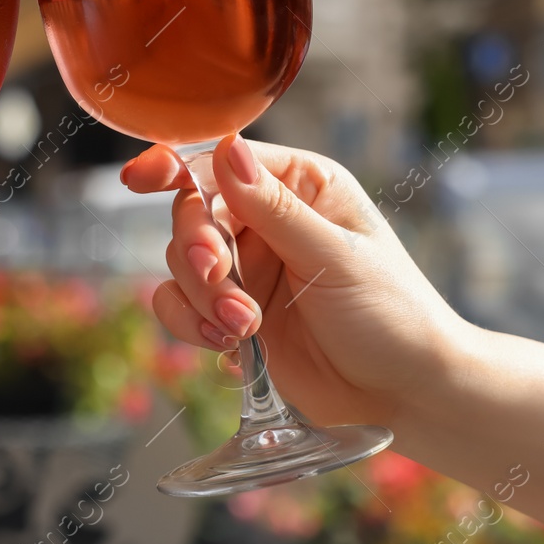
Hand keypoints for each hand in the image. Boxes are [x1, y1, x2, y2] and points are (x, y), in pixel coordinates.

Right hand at [121, 135, 464, 428]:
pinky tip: (229, 344)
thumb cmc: (392, 315)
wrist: (405, 393)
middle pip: (192, 214)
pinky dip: (191, 325)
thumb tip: (226, 149)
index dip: (177, 167)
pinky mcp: (232, 317)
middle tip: (221, 278)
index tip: (138, 179)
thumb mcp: (335, 257)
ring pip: (180, 265)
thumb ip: (275, 209)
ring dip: (202, 297)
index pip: (224, 163)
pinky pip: (180, 308)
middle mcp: (267, 221)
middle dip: (199, 250)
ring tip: (247, 327)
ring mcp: (247, 270)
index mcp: (301, 186)